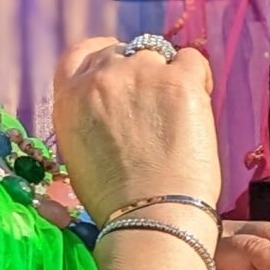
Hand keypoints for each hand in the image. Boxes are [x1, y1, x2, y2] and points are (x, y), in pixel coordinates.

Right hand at [50, 37, 220, 223]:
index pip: (82, 53)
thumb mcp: (80, 153)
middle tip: (158, 103)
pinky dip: (199, 77)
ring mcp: (141, 74)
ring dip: (169, 76)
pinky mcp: (179, 81)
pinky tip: (199, 106)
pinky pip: (193, 60)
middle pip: (124, 53)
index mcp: (70, 97)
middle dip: (140, 72)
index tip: (119, 61)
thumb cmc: (117, 201)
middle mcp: (102, 77)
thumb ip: (90, 118)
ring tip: (180, 114)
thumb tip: (112, 108)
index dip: (104, 53)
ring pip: (159, 56)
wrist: (150, 216)